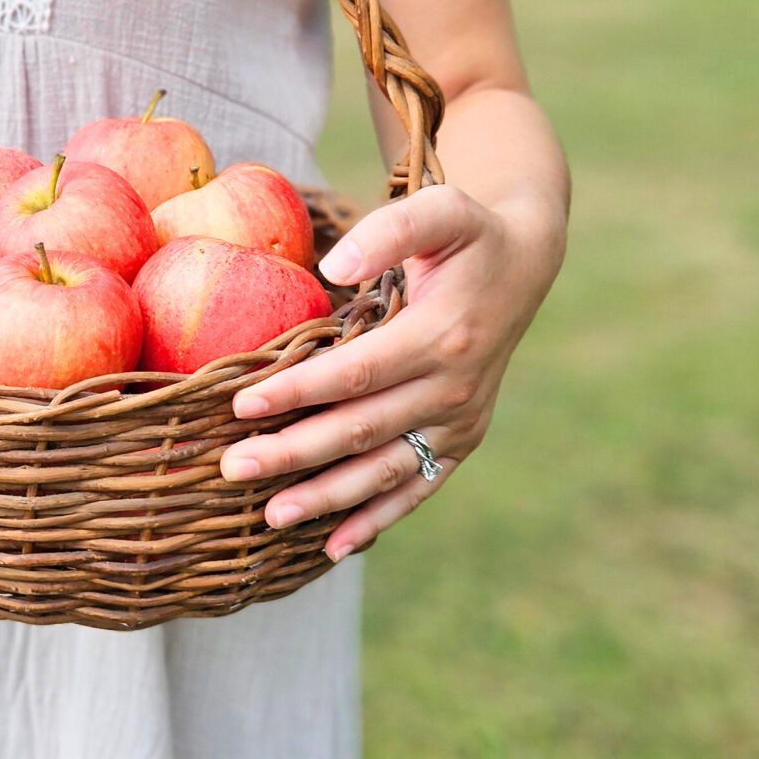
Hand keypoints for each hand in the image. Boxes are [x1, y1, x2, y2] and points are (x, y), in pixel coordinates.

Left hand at [219, 184, 562, 560]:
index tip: (241, 404)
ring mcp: (459, 422)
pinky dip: (377, 519)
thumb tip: (334, 266)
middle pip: (360, 429)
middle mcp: (454, 388)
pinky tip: (333, 547)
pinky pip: (416, 487)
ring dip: (327, 497)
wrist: (526, 266)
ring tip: (270, 516)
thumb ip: (390, 229)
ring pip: (384, 470)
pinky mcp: (461, 442)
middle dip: (294, 453)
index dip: (298, 390)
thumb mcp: (441, 211)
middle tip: (233, 468)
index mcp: (442, 335)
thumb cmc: (468, 235)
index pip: (356, 373)